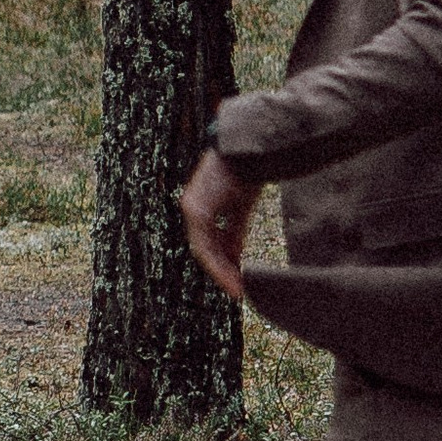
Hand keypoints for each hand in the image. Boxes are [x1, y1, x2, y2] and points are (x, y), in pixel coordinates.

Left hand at [178, 146, 259, 302]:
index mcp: (203, 204)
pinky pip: (206, 245)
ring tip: (237, 290)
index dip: (223, 259)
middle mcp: (193, 207)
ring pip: (204, 250)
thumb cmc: (247, 171)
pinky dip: (219, 263)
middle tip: (237, 289)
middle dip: (222, 269)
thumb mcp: (242, 206)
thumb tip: (235, 255)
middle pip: (205, 247)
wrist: (248, 150)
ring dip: (221, 271)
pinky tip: (232, 276)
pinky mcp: (197, 211)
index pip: (210, 239)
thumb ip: (235, 229)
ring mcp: (193, 208)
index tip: (236, 276)